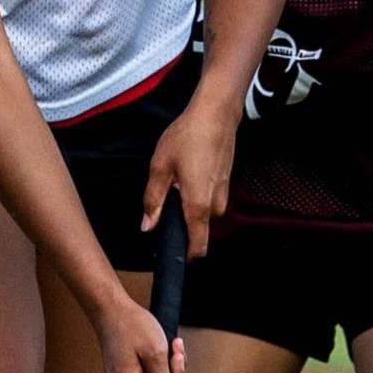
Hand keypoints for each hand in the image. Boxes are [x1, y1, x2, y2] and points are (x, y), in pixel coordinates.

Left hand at [142, 94, 238, 257]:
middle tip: (167, 197)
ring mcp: (223, 196)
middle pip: (197, 231)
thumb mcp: (160, 168)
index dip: (183, 256)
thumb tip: (148, 227)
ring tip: (177, 179)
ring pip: (202, 216)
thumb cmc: (187, 137)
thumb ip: (153, 201)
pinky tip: (188, 172)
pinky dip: (196, 195)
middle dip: (181, 222)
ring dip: (188, 207)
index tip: (168, 253)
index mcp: (198, 206)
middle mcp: (215, 206)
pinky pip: (208, 202)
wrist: (215, 115)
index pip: (197, 248)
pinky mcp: (225, 186)